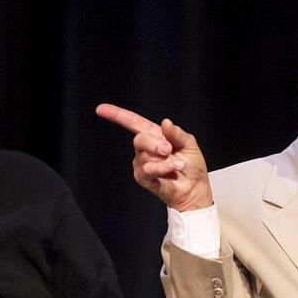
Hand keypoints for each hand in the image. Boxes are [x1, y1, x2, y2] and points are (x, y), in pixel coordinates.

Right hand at [95, 104, 212, 211]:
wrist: (195, 189)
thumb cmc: (192, 167)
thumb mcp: (190, 144)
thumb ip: (177, 133)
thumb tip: (166, 122)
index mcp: (156, 136)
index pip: (134, 122)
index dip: (117, 115)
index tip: (101, 109)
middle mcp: (146, 149)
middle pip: (139, 139)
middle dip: (155, 143)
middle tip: (169, 150)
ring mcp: (142, 163)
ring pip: (144, 156)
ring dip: (165, 160)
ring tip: (178, 165)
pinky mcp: (143, 178)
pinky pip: (146, 170)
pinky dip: (160, 168)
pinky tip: (171, 169)